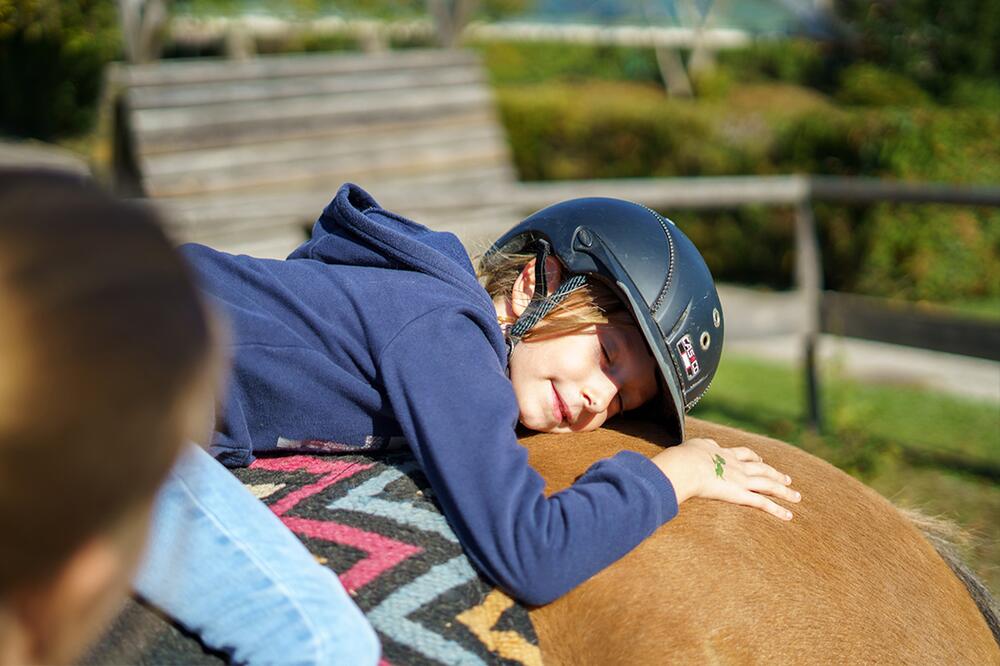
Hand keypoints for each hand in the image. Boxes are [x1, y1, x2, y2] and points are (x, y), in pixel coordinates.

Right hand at [651, 438, 800, 520]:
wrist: (685, 465)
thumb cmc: (680, 458)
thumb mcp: (688, 447)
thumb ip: (692, 450)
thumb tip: (688, 451)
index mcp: (722, 453)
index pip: (743, 454)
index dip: (753, 457)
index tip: (760, 459)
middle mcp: (736, 464)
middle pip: (761, 467)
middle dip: (775, 472)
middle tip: (786, 478)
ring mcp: (740, 479)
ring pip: (768, 484)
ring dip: (784, 491)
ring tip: (796, 496)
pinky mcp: (740, 494)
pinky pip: (763, 503)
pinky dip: (777, 509)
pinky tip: (788, 516)